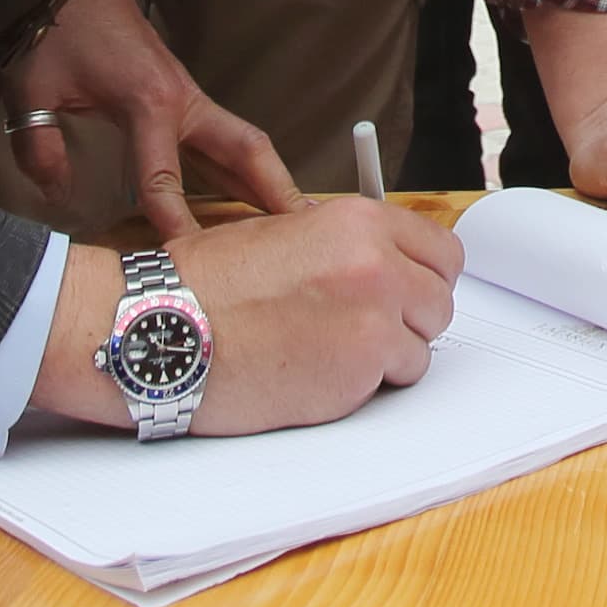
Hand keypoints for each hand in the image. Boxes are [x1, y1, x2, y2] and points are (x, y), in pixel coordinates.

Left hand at [7, 0, 302, 235]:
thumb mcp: (31, 88)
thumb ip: (41, 147)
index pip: (165, 179)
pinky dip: (244, 172)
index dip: (175, 224)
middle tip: (308, 233)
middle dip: (277, 191)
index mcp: (148, 102)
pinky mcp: (182, 98)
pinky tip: (249, 202)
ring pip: (243, 145)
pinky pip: (223, 141)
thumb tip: (56, 195)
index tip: (188, 265)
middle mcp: (182, 101)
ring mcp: (188, 98)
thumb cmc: (56, 28)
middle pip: (246, 150)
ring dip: (271, 182)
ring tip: (299, 226)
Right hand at [35, 198, 460, 433]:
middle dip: (410, 318)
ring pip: (423, 346)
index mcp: (359, 222)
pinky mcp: (360, 371)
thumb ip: (347, 245)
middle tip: (364, 328)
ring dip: (388, 355)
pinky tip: (317, 372)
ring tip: (329, 351)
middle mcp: (378, 264)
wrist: (163, 328)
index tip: (407, 291)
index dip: (423, 276)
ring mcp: (374, 319)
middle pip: (441, 300)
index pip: (442, 252)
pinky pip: (394, 383)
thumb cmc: (205, 285)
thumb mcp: (284, 233)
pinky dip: (364, 385)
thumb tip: (387, 262)